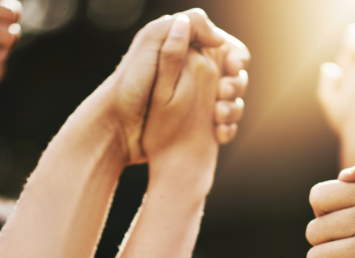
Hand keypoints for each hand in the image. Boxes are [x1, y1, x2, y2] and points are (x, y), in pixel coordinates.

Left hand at [98, 10, 247, 164]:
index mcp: (185, 50)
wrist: (117, 128)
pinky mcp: (196, 124)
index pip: (225, 47)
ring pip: (233, 100)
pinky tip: (218, 134)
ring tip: (218, 116)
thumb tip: (218, 37)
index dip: (236, 57)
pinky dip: (227, 128)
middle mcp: (194, 73)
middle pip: (235, 74)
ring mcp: (197, 100)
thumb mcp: (151, 41)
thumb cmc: (130, 84)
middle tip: (222, 94)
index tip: (232, 68)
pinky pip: (225, 124)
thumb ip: (185, 28)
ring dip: (233, 108)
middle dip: (236, 84)